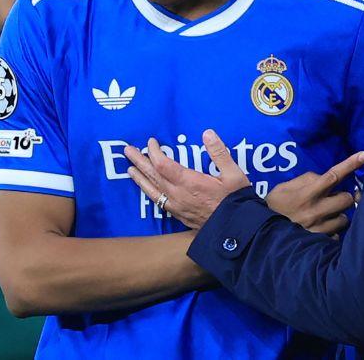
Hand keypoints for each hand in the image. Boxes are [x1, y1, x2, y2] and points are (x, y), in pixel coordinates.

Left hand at [125, 130, 250, 228]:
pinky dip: (149, 192)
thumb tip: (207, 133)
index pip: (163, 164)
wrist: (236, 230)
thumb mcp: (234, 174)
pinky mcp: (178, 215)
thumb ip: (219, 153)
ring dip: (140, 178)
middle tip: (127, 150)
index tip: (151, 141)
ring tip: (129, 169)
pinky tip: (147, 189)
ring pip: (153, 190)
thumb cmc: (236, 201)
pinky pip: (158, 201)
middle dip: (140, 161)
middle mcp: (178, 195)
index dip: (155, 152)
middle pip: (153, 176)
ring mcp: (177, 206)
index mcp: (190, 182)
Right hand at [266, 151, 363, 234]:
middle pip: (347, 199)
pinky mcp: (320, 242)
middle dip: (344, 197)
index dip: (350, 164)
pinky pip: (337, 235)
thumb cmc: (274, 208)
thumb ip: (305, 180)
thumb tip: (322, 177)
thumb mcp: (283, 188)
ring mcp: (320, 229)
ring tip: (326, 215)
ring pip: (345, 218)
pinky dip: (332, 231)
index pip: (333, 176)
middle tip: (334, 198)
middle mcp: (316, 211)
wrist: (262, 235)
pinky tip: (322, 229)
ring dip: (339, 214)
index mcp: (307, 194)